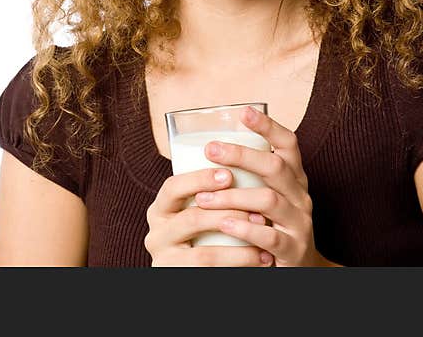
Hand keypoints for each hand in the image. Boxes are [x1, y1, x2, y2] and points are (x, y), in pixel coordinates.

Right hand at [144, 166, 274, 266]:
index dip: (199, 179)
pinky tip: (262, 257)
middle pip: (191, 218)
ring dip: (242, 244)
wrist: (194, 272)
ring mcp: (165, 258)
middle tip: (259, 211)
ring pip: (205, 250)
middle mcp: (156, 232)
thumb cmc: (202, 235)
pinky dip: (240, 262)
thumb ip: (210, 190)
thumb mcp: (197, 210)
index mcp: (161, 208)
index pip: (173, 187)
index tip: (228, 175)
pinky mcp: (176, 276)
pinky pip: (211, 270)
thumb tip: (248, 146)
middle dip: (229, 213)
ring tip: (265, 235)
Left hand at [193, 105, 325, 266]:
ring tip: (203, 197)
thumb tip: (208, 146)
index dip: (269, 126)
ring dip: (232, 196)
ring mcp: (300, 223)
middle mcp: (301, 196)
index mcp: (294, 179)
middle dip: (241, 155)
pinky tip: (223, 226)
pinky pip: (270, 236)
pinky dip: (245, 229)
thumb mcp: (267, 197)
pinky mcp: (293, 250)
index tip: (244, 112)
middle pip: (275, 167)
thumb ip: (249, 176)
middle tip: (210, 149)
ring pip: (268, 200)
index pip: (289, 144)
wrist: (302, 270)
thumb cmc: (273, 225)